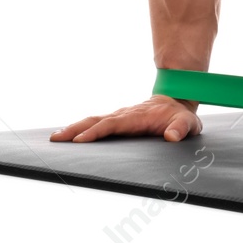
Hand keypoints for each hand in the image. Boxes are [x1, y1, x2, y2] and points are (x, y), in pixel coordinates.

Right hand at [49, 95, 201, 143]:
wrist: (177, 102)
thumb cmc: (180, 116)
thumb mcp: (187, 123)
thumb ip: (181, 128)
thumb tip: (172, 137)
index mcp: (136, 116)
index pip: (112, 124)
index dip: (96, 132)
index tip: (80, 140)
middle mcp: (123, 115)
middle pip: (95, 120)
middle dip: (75, 129)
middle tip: (56, 139)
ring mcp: (118, 117)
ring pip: (92, 121)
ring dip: (73, 128)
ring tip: (54, 138)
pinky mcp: (116, 121)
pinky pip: (95, 124)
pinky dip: (80, 129)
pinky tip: (67, 137)